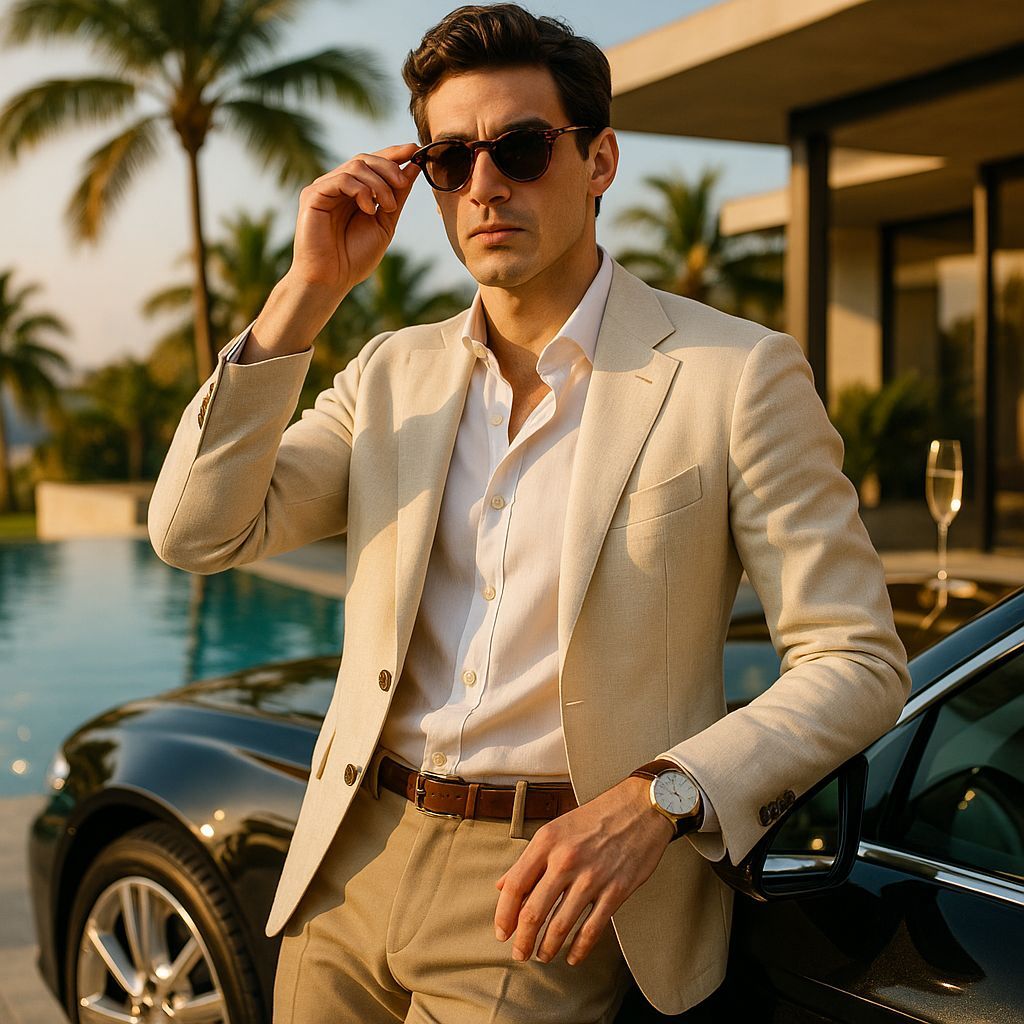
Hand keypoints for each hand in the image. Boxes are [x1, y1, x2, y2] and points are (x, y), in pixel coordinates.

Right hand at [289, 143, 420, 297]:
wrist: (332, 280)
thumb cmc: (355, 257)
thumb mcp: (385, 223)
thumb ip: (397, 196)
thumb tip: (414, 166)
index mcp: (354, 191)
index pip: (373, 163)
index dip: (394, 153)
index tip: (416, 149)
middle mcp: (337, 186)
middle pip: (365, 159)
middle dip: (389, 167)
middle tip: (403, 184)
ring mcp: (324, 188)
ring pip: (355, 166)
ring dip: (378, 183)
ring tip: (387, 207)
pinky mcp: (312, 195)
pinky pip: (340, 179)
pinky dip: (360, 190)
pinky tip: (369, 209)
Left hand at [493, 776, 672, 965]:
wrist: (640, 808)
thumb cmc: (595, 817)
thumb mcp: (555, 829)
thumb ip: (528, 858)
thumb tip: (502, 885)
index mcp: (546, 842)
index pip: (514, 886)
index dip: (503, 915)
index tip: (502, 932)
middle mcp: (566, 860)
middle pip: (533, 912)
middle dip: (522, 940)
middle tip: (519, 954)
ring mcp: (592, 877)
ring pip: (560, 925)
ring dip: (548, 947)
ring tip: (543, 955)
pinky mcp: (616, 890)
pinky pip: (592, 928)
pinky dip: (579, 948)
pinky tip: (572, 957)